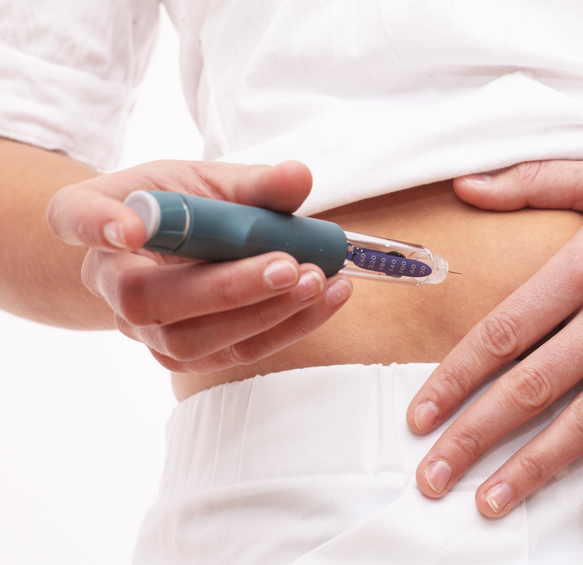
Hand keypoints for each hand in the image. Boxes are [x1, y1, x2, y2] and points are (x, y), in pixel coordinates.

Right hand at [47, 160, 351, 372]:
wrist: (176, 250)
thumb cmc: (186, 207)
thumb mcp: (211, 180)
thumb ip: (253, 182)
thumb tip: (298, 178)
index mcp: (97, 217)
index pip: (75, 217)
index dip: (97, 224)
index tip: (129, 228)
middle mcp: (109, 282)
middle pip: (148, 299)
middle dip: (226, 288)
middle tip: (289, 265)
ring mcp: (143, 328)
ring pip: (191, 340)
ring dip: (265, 314)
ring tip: (319, 282)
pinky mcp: (184, 354)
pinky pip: (233, 353)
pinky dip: (288, 327)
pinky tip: (327, 298)